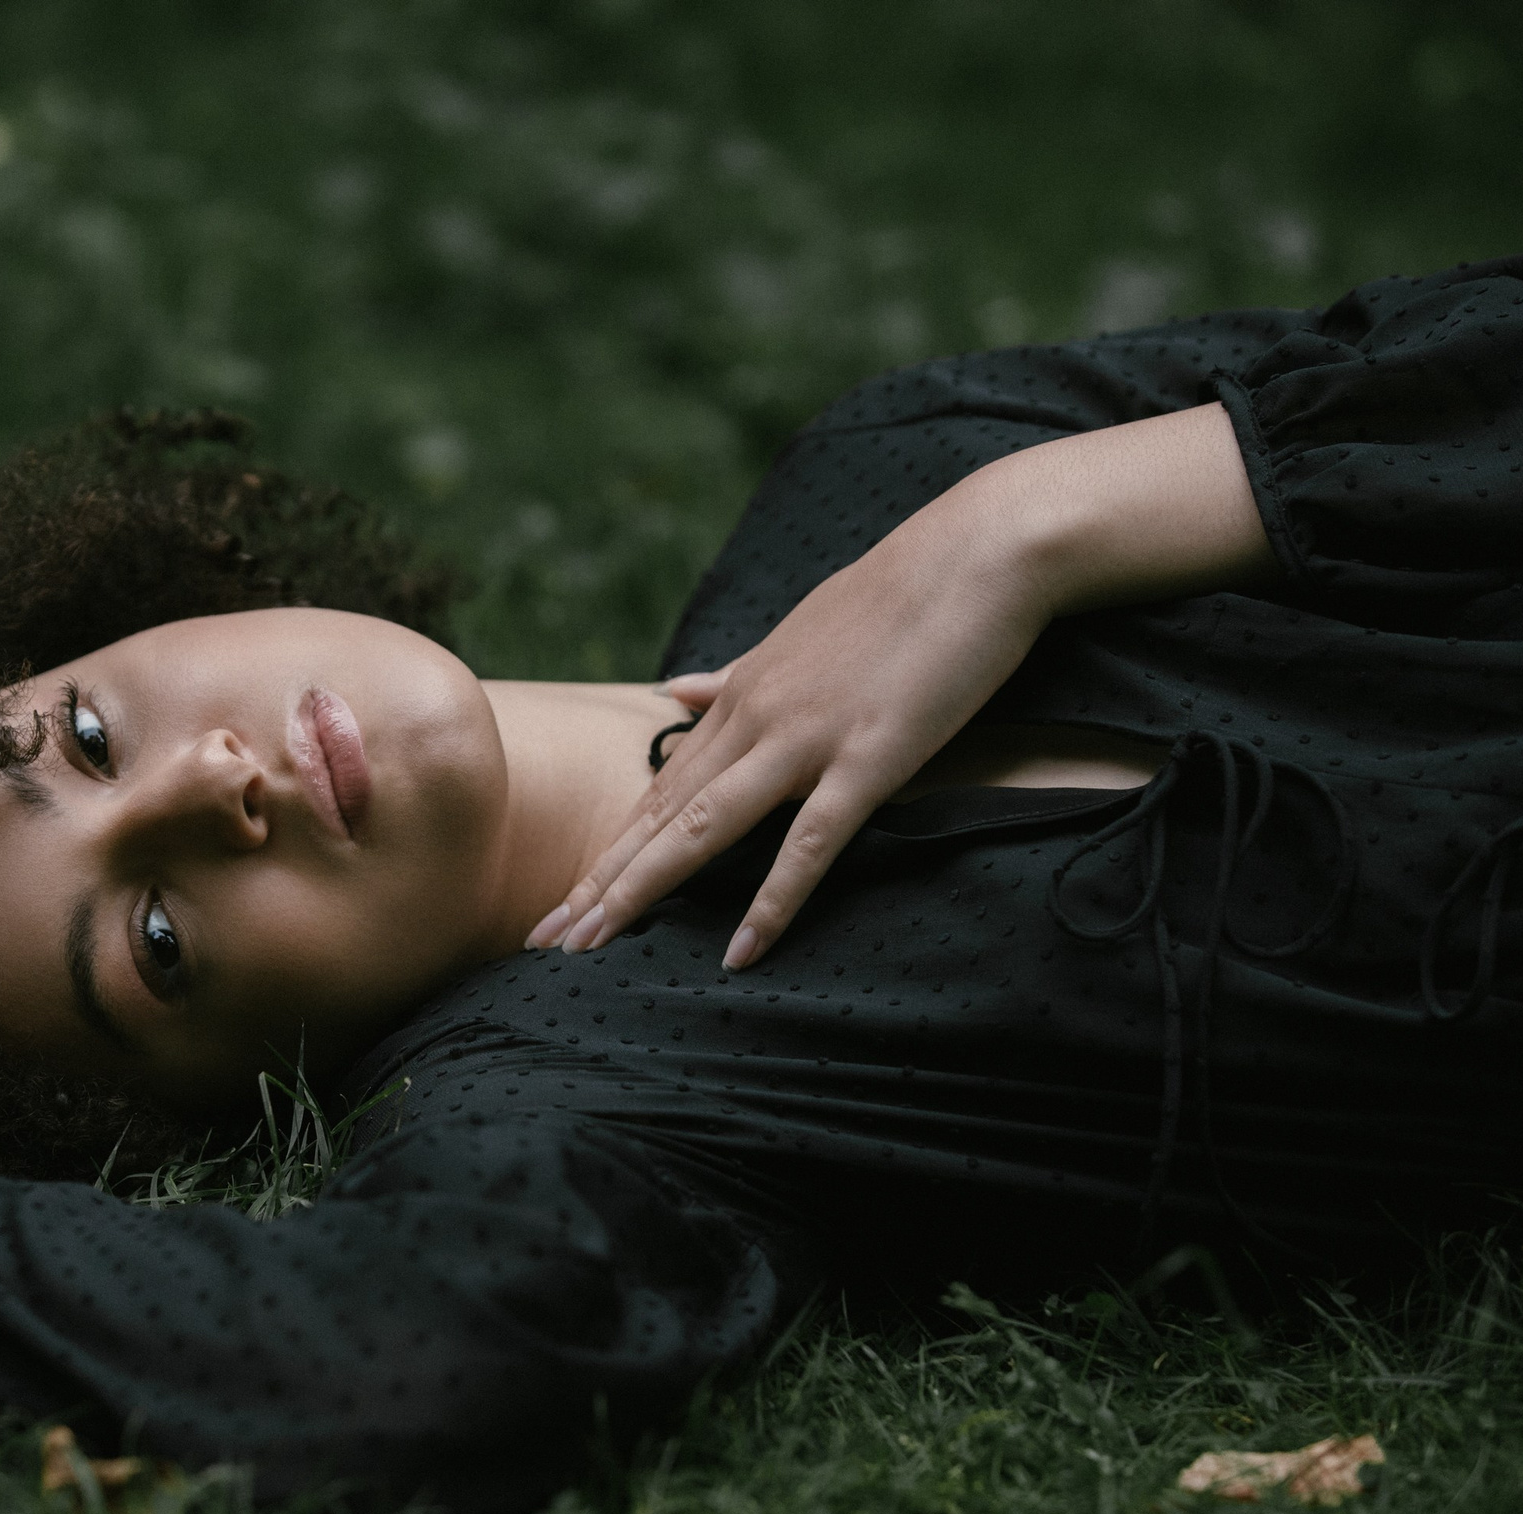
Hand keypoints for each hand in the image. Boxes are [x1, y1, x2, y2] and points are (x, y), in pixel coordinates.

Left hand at [531, 404, 1272, 968]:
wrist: (979, 551)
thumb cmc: (902, 592)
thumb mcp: (798, 632)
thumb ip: (734, 673)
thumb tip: (676, 689)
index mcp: (740, 693)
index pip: (661, 788)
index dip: (612, 847)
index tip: (567, 897)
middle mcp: (754, 718)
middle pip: (660, 816)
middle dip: (598, 882)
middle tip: (542, 939)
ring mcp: (805, 739)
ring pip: (702, 829)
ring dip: (641, 891)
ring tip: (590, 946)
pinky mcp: (867, 759)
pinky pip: (808, 845)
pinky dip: (771, 903)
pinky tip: (740, 953)